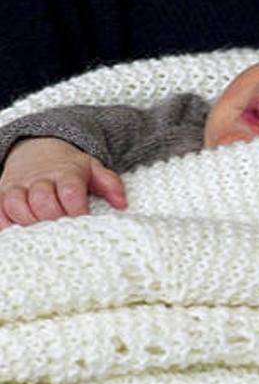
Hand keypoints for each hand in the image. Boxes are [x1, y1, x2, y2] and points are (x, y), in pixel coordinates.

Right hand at [0, 137, 125, 228]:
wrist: (38, 147)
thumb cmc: (70, 167)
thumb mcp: (93, 169)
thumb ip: (110, 184)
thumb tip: (122, 204)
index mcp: (66, 172)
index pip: (70, 191)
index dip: (77, 209)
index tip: (84, 223)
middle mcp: (40, 178)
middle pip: (42, 199)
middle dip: (53, 218)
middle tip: (63, 233)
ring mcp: (18, 185)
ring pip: (16, 203)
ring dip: (28, 221)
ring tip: (41, 235)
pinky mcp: (2, 192)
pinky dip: (3, 221)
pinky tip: (14, 233)